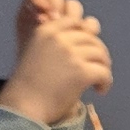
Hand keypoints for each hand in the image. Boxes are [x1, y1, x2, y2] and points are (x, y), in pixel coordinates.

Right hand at [6, 0, 109, 124]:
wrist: (23, 107)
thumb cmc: (28, 85)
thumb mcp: (37, 52)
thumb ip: (57, 43)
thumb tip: (87, 35)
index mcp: (46, 30)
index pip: (75, 22)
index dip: (86, 36)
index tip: (86, 52)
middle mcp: (59, 38)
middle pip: (91, 38)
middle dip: (98, 53)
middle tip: (98, 69)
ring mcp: (71, 54)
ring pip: (100, 54)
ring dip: (104, 67)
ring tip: (98, 82)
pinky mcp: (81, 72)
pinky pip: (104, 72)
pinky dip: (106, 82)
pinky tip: (99, 90)